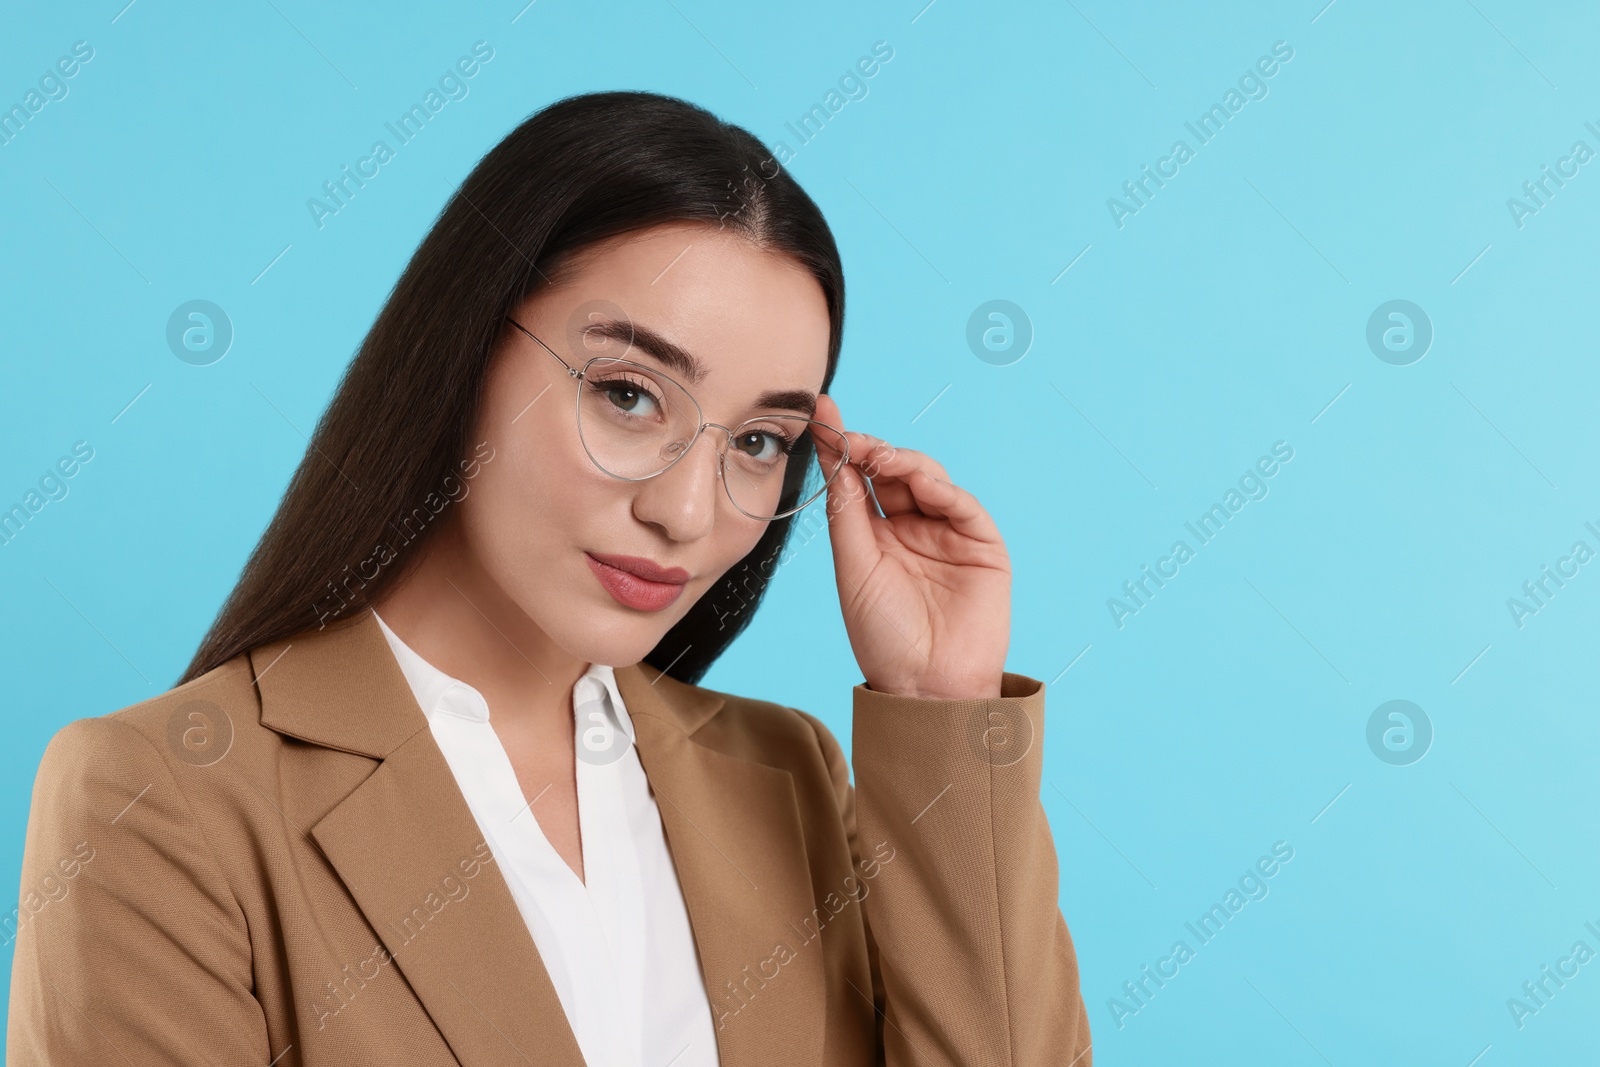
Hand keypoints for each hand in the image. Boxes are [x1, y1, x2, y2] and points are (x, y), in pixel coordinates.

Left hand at [809, 394, 1010, 700]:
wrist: (925, 686)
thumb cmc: (883, 636)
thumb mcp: (854, 565)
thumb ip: (846, 509)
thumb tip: (833, 453)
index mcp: (876, 535)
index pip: (859, 479)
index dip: (843, 446)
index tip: (822, 413)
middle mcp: (912, 528)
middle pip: (892, 471)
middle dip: (871, 450)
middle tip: (849, 438)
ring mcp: (947, 533)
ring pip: (926, 479)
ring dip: (902, 462)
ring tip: (878, 457)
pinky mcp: (982, 544)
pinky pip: (962, 504)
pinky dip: (941, 487)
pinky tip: (918, 482)